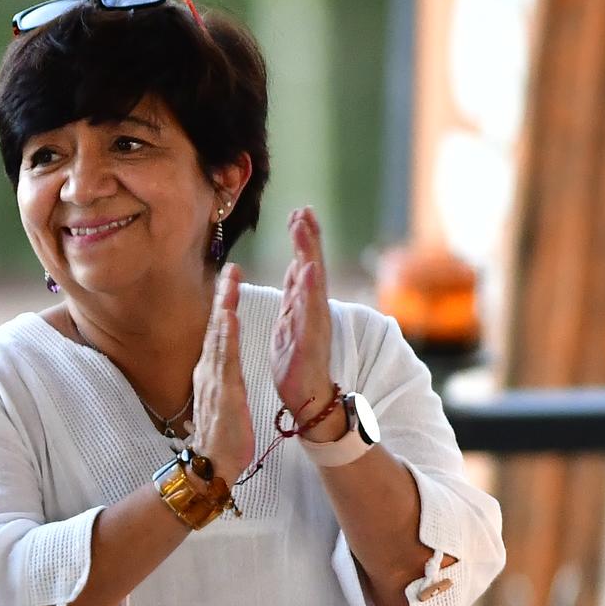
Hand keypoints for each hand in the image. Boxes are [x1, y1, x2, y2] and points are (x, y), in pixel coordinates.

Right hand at [188, 264, 254, 483]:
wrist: (213, 464)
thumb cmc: (220, 437)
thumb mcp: (219, 403)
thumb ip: (216, 385)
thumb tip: (211, 375)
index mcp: (211, 372)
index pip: (218, 333)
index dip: (223, 306)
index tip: (230, 282)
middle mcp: (209, 370)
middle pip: (216, 327)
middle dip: (223, 296)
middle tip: (230, 268)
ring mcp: (214, 379)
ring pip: (219, 337)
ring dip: (223, 307)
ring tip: (229, 282)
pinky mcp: (223, 390)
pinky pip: (224, 358)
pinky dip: (225, 335)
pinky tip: (227, 317)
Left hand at [271, 206, 342, 437]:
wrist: (306, 395)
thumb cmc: (297, 359)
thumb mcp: (290, 319)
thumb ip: (296, 293)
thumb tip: (300, 266)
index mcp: (303, 304)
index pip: (304, 265)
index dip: (302, 239)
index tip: (298, 211)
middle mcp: (313, 309)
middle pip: (311, 267)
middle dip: (308, 239)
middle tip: (304, 210)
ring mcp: (314, 323)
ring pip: (312, 284)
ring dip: (309, 255)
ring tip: (306, 230)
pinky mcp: (310, 339)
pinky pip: (310, 311)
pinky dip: (310, 289)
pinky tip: (309, 270)